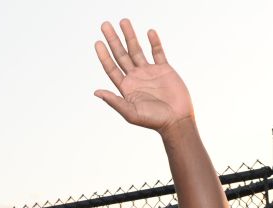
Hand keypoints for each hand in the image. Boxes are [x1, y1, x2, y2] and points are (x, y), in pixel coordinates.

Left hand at [93, 19, 192, 133]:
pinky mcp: (164, 69)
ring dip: (130, 36)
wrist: (177, 120)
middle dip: (113, 40)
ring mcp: (149, 72)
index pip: (111, 67)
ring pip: (137, 49)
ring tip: (124, 21)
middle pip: (121, 54)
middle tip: (105, 25)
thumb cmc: (153, 121)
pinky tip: (149, 32)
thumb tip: (96, 92)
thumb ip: (114, 101)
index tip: (97, 42)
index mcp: (126, 87)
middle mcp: (136, 77)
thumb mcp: (131, 113)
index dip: (104, 55)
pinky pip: (158, 52)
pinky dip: (154, 42)